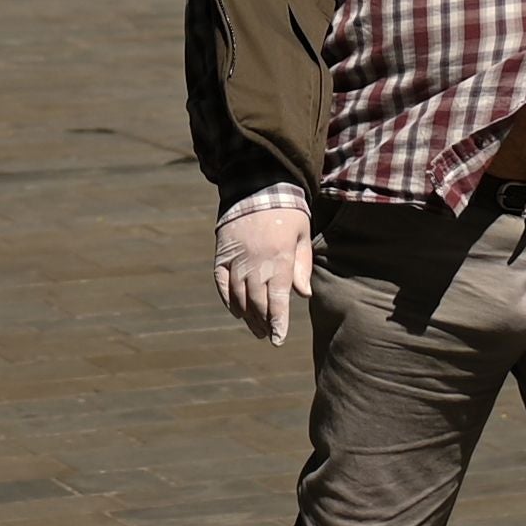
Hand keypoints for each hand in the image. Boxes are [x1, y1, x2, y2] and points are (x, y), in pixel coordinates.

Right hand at [214, 203, 312, 344]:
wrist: (257, 186)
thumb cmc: (287, 213)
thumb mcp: (302, 236)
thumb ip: (302, 266)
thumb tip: (303, 295)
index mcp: (279, 259)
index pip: (278, 299)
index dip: (278, 322)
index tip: (278, 339)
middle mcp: (256, 262)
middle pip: (257, 302)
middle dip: (264, 323)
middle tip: (268, 335)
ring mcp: (236, 259)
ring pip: (239, 296)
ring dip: (248, 316)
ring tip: (256, 328)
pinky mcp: (222, 254)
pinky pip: (222, 283)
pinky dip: (228, 300)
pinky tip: (237, 311)